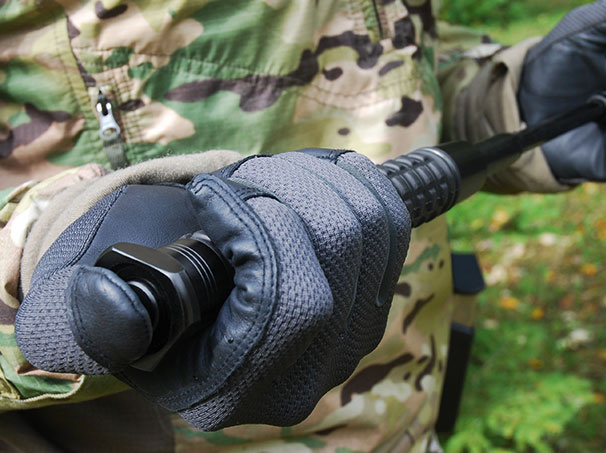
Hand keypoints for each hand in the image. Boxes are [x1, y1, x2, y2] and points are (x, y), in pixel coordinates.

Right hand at [16, 150, 410, 430]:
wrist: (184, 299)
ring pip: (372, 224)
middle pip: (344, 250)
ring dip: (314, 177)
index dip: (262, 228)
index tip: (211, 194)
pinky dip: (350, 178)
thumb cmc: (137, 298)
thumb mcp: (88, 316)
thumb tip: (117, 307)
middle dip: (288, 186)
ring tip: (263, 177)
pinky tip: (305, 177)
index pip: (294, 305)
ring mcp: (350, 334)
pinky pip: (391, 219)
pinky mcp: (373, 296)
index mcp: (239, 386)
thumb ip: (85, 318)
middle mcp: (308, 370)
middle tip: (237, 179)